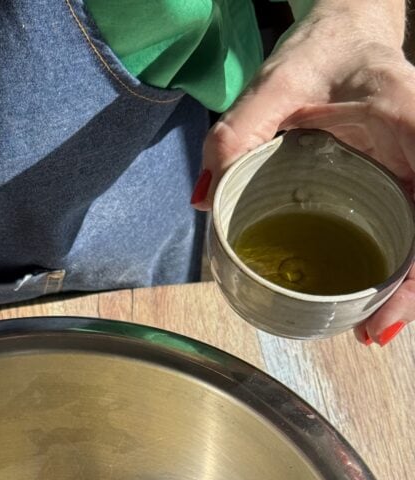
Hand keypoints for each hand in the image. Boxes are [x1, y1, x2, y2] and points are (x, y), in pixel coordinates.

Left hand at [193, 2, 413, 346]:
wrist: (348, 30)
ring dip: (403, 285)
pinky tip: (369, 300)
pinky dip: (393, 268)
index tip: (392, 295)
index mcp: (407, 117)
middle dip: (411, 285)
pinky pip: (406, 230)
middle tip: (373, 330)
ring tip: (370, 327)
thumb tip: (205, 195)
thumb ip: (239, 130)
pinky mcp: (403, 182)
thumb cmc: (321, 51)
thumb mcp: (275, 81)